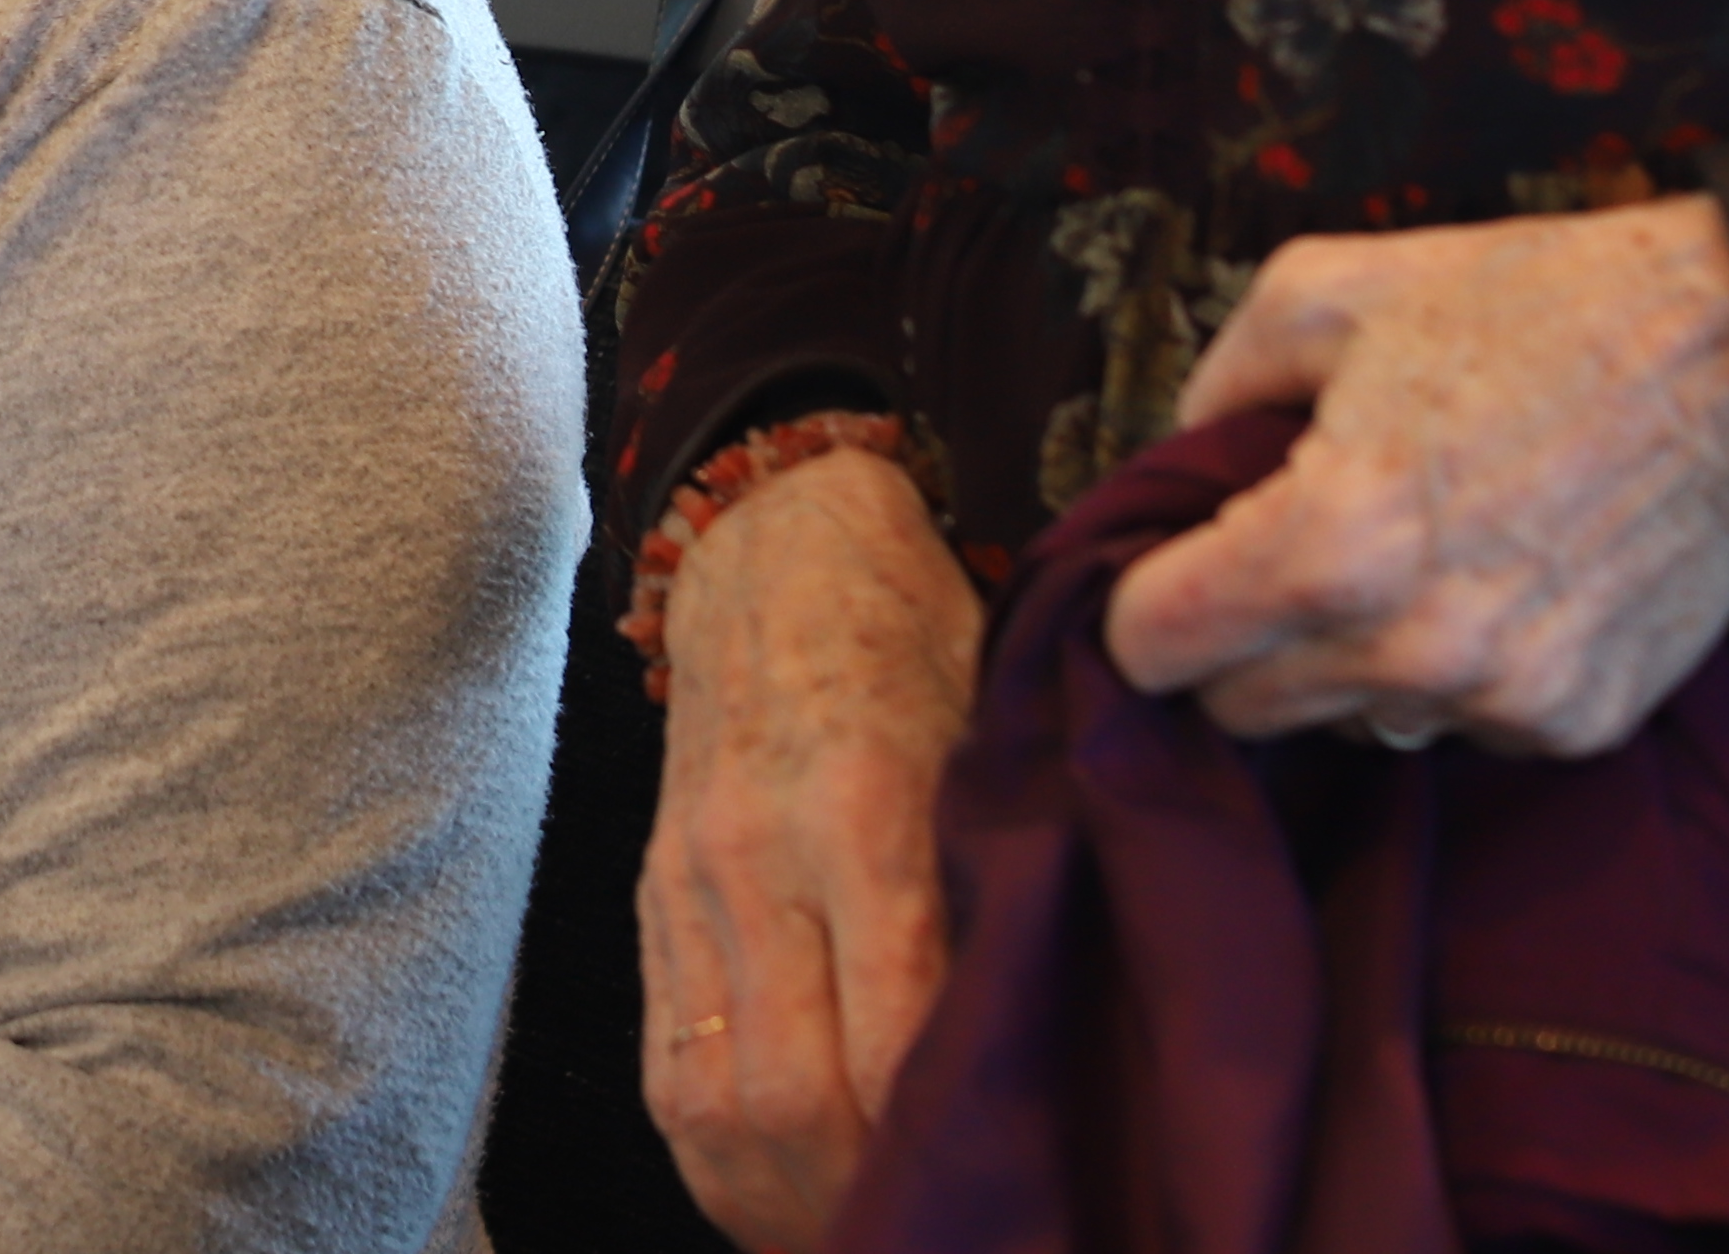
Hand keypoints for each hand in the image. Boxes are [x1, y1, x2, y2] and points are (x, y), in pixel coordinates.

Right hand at [642, 446, 983, 1250]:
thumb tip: (1073, 1049)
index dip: (943, 1148)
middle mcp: (759, 858)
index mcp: (864, 809)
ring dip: (785, 1207)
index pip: (891, 1037)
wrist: (771, 544)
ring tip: (860, 1240)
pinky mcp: (654, 904)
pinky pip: (668, 1072)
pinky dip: (725, 1163)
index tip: (1013, 1203)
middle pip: (791, 1097)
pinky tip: (788, 1198)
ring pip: (715, 1104)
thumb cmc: (921, 637)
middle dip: (862, 1205)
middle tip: (941, 1242)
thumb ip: (1021, 880)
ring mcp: (691, 886)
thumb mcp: (999, 735)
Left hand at [1098, 198, 1728, 754]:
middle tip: (1272, 564)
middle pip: (1239, 712)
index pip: (1153, 650)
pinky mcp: (1582, 722)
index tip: (1161, 573)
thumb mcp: (1326, 292)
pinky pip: (1462, 728)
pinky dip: (1451, 675)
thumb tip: (1171, 464)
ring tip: (1399, 559)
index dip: (1138, 604)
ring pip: (1349, 727)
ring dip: (1344, 666)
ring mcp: (1506, 698)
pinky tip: (1488, 583)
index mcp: (1332, 543)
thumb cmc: (1532, 308)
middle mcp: (1414, 647)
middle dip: (1234, 644)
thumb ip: (1215, 386)